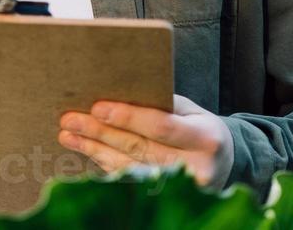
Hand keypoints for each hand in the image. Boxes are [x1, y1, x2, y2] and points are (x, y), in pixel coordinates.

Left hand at [58, 94, 233, 189]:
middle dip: (100, 133)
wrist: (224, 161)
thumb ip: (158, 104)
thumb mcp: (188, 110)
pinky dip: (103, 163)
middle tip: (70, 119)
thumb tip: (113, 92)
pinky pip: (128, 179)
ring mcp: (182, 189)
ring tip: (68, 134)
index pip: (160, 127)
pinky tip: (85, 149)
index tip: (97, 108)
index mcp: (205, 138)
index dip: (127, 118)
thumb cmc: (198, 126)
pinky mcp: (167, 198)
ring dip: (94, 149)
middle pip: (139, 148)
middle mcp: (196, 167)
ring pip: (128, 166)